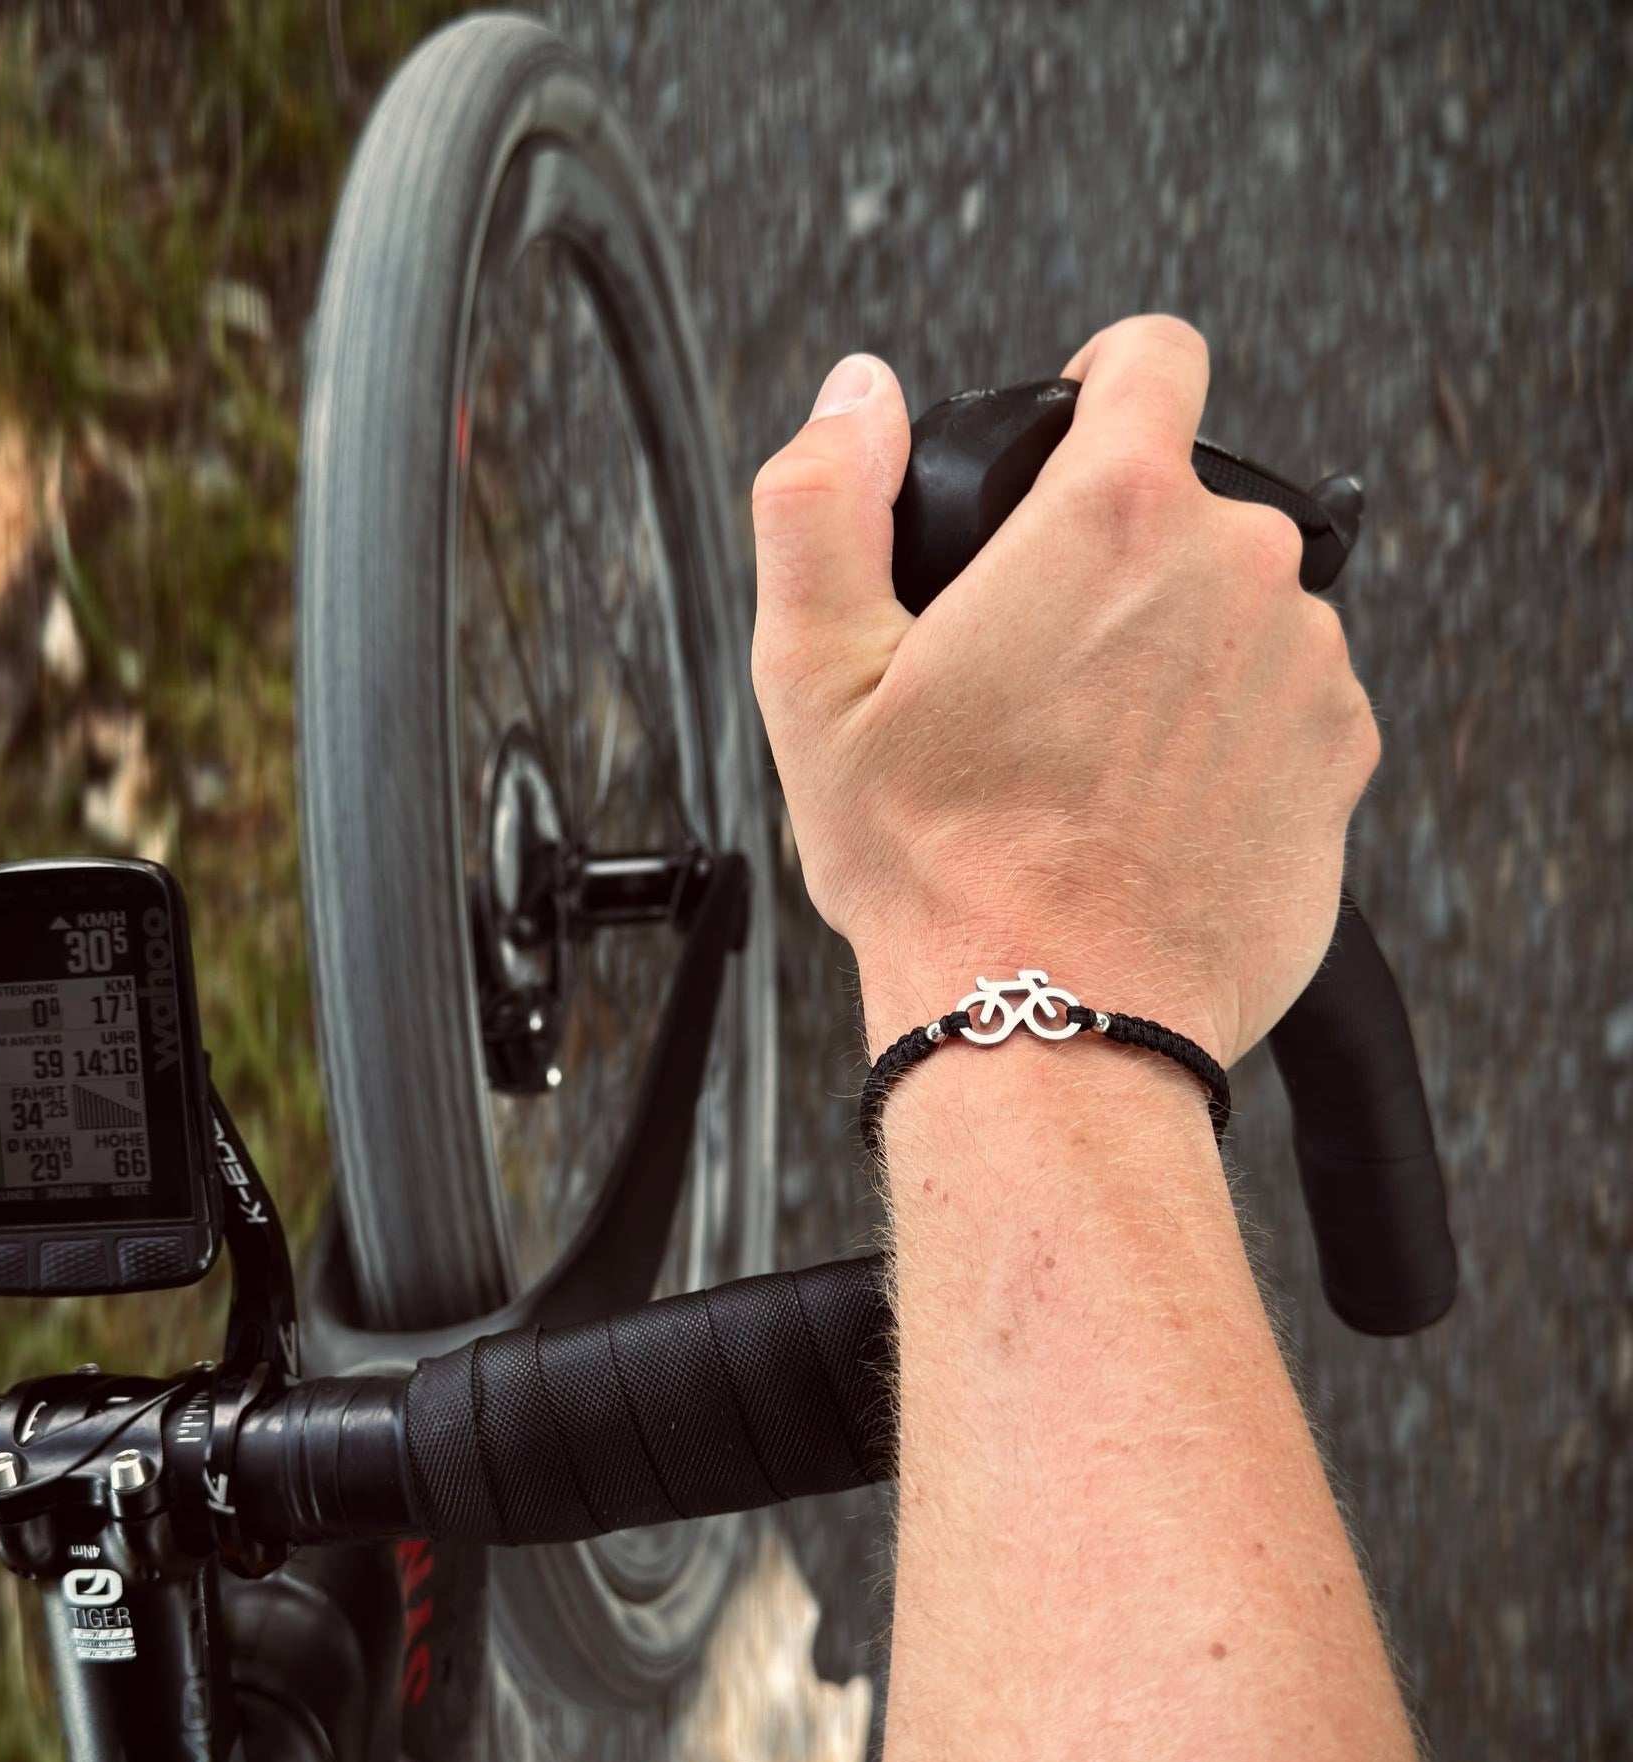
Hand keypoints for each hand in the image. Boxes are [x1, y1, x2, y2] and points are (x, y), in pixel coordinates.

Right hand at [748, 315, 1380, 1065]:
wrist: (1052, 1016)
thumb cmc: (940, 864)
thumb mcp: (813, 674)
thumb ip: (819, 501)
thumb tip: (857, 400)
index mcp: (1113, 518)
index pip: (1153, 353)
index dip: (1102, 381)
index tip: (1075, 435)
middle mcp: (1236, 570)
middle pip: (1184, 501)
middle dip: (1112, 557)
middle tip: (1030, 668)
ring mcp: (1304, 665)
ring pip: (1232, 604)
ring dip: (1170, 648)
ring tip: (1084, 755)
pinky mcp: (1339, 755)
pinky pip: (1280, 697)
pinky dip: (1223, 729)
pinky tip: (1144, 802)